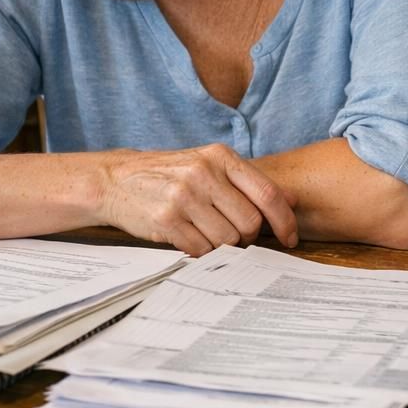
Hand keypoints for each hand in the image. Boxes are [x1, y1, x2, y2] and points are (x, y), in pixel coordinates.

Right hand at [96, 144, 298, 255]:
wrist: (116, 179)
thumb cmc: (170, 174)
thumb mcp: (208, 165)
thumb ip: (246, 182)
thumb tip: (291, 203)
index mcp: (220, 156)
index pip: (267, 194)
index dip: (284, 221)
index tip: (290, 238)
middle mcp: (203, 173)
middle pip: (249, 223)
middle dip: (247, 237)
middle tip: (234, 235)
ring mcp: (183, 196)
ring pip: (227, 239)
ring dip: (222, 245)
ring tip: (206, 232)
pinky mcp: (165, 220)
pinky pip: (201, 250)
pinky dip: (201, 251)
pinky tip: (190, 238)